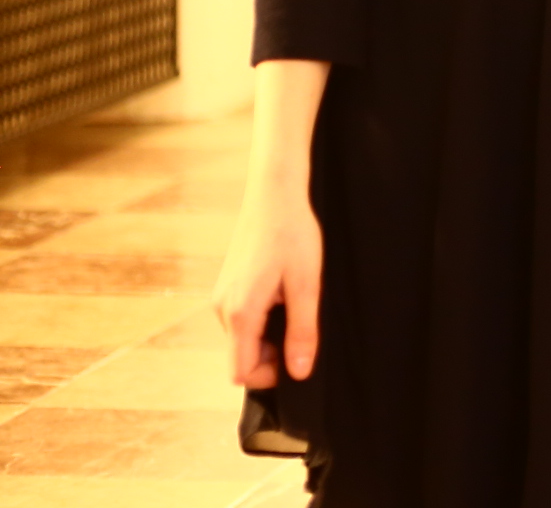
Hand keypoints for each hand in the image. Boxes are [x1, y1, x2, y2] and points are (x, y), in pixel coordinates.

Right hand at [215, 184, 322, 389]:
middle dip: (272, 356)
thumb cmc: (294, 235)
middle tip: (304, 330)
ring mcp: (221, 297)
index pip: (241, 372)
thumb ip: (303, 331)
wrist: (275, 195)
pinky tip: (284, 297)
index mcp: (240, 313)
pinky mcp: (226, 287)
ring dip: (268, 336)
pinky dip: (261, 321)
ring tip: (297, 307)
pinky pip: (241, 320)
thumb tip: (299, 372)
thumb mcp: (307, 285)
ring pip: (242, 339)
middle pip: (241, 357)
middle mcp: (222, 309)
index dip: (269, 376)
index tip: (298, 358)